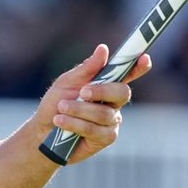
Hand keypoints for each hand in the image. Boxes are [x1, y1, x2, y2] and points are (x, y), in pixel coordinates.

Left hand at [38, 44, 150, 164]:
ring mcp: (112, 121)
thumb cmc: (55, 104)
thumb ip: (87, 69)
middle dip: (101, 91)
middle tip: (82, 92)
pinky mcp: (106, 138)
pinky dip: (75, 124)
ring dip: (79, 110)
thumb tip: (103, 49)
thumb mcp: (67, 82)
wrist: (42, 131)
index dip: (139, 67)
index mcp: (106, 85)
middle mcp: (113, 103)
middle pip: (121, 93)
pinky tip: (61, 121)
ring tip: (61, 108)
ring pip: (104, 113)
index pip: (127, 74)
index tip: (145, 58)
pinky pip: (95, 130)